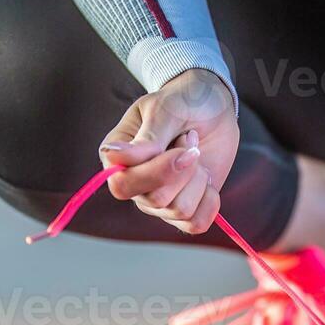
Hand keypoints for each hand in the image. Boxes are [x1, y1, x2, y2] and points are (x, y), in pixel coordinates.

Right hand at [98, 69, 238, 235]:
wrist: (211, 107)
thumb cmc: (182, 101)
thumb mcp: (166, 110)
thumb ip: (147, 137)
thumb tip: (113, 157)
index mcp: (117, 156)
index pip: (122, 185)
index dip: (156, 171)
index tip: (183, 144)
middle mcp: (134, 183)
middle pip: (155, 200)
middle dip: (185, 168)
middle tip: (190, 141)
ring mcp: (158, 199)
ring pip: (179, 210)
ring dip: (198, 179)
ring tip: (195, 154)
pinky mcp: (183, 209)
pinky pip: (196, 224)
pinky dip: (210, 202)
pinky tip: (208, 180)